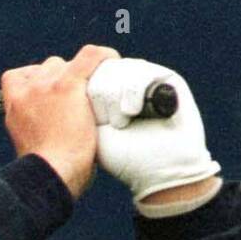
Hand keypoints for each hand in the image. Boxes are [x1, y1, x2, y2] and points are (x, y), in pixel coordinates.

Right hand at [2, 44, 120, 199]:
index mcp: (13, 108)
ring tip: (92, 94)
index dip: (37, 80)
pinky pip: (88, 57)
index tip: (51, 93)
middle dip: (61, 78)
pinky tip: (111, 62)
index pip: (17, 78)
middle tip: (79, 100)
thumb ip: (38, 130)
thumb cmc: (47, 172)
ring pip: (65, 64)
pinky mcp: (66, 86)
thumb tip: (58, 132)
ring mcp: (44, 87)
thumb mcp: (32, 147)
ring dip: (78, 75)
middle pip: (46, 68)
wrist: (51, 175)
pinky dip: (102, 57)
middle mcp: (25, 93)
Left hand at [86, 59, 220, 206]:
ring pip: (119, 69)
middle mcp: (125, 82)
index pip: (84, 74)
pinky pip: (142, 72)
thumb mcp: (93, 131)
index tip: (86, 121)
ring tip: (120, 123)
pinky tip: (132, 112)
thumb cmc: (123, 157)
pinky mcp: (167, 79)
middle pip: (101, 69)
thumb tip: (73, 76)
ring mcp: (146, 79)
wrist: (161, 170)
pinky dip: (132, 92)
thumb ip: (81, 103)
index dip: (82, 93)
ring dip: (114, 97)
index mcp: (105, 94)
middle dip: (99, 96)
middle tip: (107, 123)